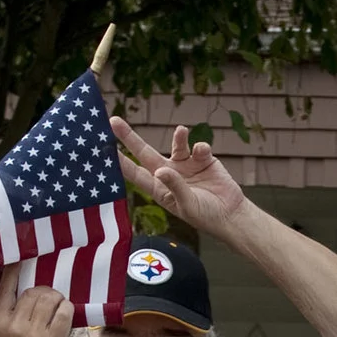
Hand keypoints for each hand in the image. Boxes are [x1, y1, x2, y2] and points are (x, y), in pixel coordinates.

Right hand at [0, 263, 73, 336]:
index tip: (19, 257)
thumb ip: (9, 317)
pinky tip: (66, 314)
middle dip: (45, 293)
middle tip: (50, 301)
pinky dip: (68, 309)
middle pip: (33, 292)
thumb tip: (28, 292)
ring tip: (58, 308)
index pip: (5, 287)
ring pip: (49, 298)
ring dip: (58, 299)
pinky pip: (64, 311)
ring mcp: (33, 333)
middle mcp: (13, 325)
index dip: (14, 269)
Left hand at [110, 118, 247, 234]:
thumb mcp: (188, 204)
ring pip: (176, 146)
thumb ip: (175, 186)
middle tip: (114, 121)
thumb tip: (161, 170)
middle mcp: (170, 174)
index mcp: (160, 188)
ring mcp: (186, 165)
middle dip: (130, 137)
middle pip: (145, 152)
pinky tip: (205, 153)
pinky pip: (198, 148)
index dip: (120, 162)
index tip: (105, 150)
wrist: (231, 214)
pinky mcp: (203, 159)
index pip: (135, 173)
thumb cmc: (206, 215)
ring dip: (179, 137)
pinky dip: (200, 148)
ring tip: (182, 131)